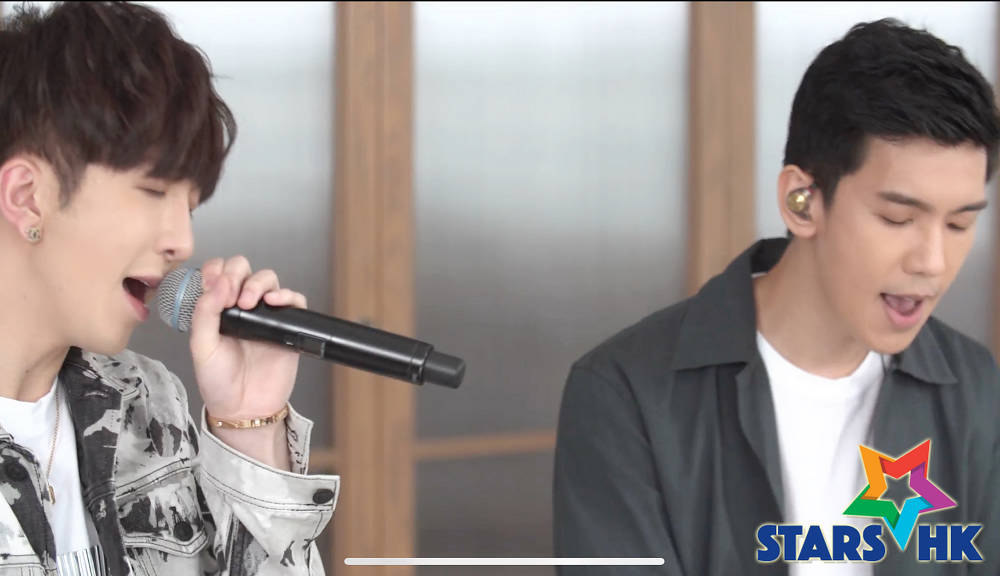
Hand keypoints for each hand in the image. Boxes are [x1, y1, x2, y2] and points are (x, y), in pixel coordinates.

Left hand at [188, 256, 306, 421]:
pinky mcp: (286, 327)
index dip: (216, 271)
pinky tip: (274, 302)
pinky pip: (294, 301)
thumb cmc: (219, 382)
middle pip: (244, 269)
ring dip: (259, 283)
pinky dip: (287, 295)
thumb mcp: (201, 347)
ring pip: (268, 280)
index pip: (217, 273)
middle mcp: (240, 307)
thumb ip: (204, 314)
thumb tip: (217, 283)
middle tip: (232, 293)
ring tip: (250, 301)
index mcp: (216, 308)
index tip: (213, 284)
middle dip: (237, 273)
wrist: (244, 409)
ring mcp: (265, 316)